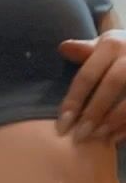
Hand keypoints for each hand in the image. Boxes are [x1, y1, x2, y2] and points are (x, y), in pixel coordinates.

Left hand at [58, 29, 125, 144]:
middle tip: (80, 136)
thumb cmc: (122, 51)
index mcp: (112, 44)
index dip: (73, 101)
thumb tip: (63, 48)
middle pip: (112, 84)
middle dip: (94, 112)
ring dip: (114, 119)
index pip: (87, 75)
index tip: (62, 125)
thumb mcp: (105, 46)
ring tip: (99, 137)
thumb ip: (84, 51)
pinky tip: (116, 138)